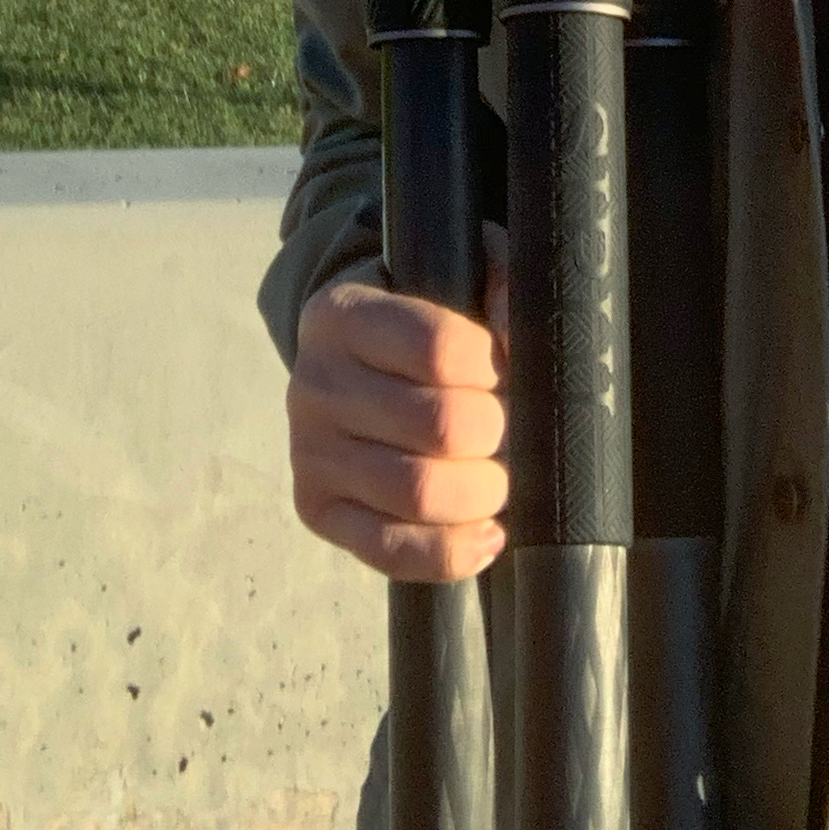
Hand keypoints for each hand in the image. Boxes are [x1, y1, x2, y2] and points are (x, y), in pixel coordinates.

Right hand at [287, 230, 508, 581]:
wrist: (356, 366)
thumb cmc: (423, 324)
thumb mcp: (458, 277)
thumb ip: (501, 283)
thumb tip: (520, 330)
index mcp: (341, 313)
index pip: (438, 347)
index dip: (493, 366)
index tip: (505, 370)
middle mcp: (312, 381)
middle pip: (439, 426)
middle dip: (496, 433)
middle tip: (506, 428)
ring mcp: (308, 450)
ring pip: (419, 494)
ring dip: (483, 493)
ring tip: (498, 477)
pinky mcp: (315, 507)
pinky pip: (389, 550)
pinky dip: (451, 552)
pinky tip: (485, 533)